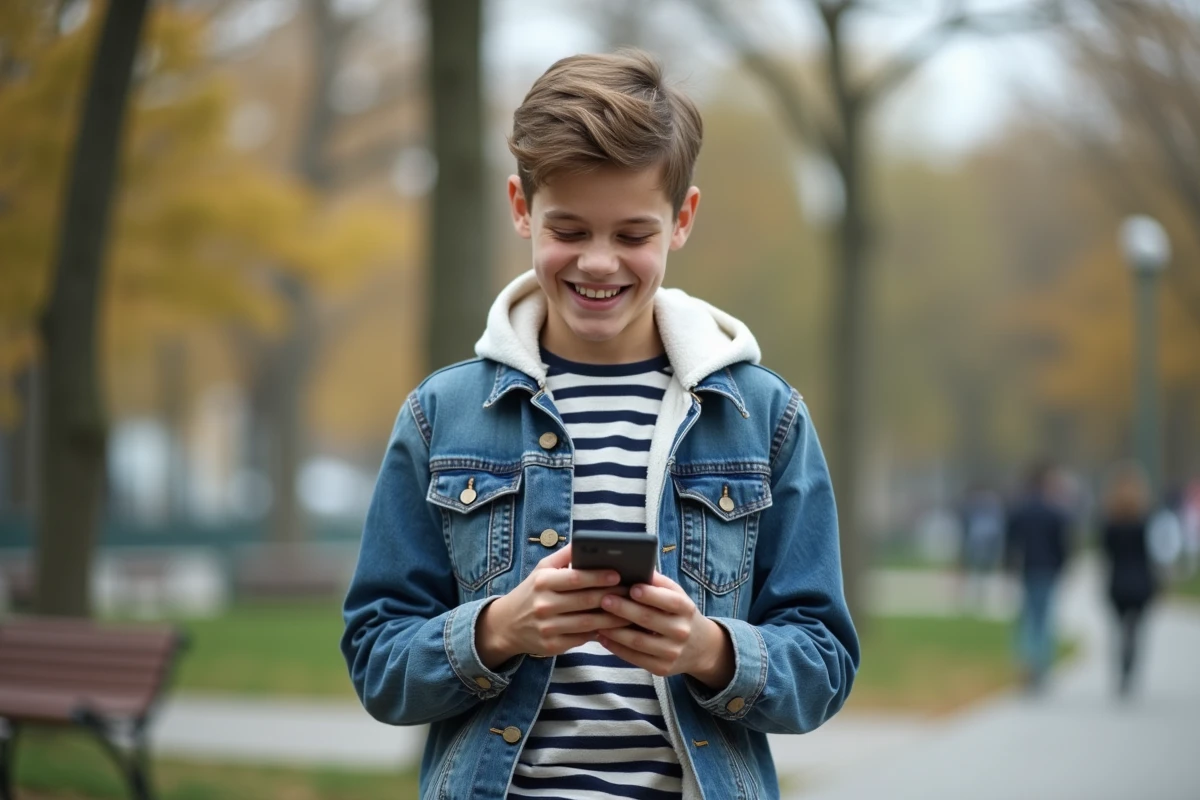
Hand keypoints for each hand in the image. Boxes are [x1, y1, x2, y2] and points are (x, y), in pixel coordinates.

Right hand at [476, 543, 631, 667]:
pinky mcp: (553, 646)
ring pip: (588, 623)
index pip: (575, 578)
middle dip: (612, 596)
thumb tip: (587, 541)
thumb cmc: (532, 592)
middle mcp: (544, 605)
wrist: (506, 625)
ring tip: (632, 610)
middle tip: (633, 591)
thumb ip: (564, 555)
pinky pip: (583, 638)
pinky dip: (601, 632)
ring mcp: (548, 628)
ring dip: (613, 617)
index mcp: (543, 582)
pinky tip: (616, 627)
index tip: (619, 574)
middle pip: (586, 601)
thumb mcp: (542, 569)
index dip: (598, 576)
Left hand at [596, 572, 734, 689]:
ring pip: (638, 641)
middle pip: (649, 620)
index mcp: (686, 609)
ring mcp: (672, 652)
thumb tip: (634, 565)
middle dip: (624, 609)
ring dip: (615, 630)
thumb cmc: (679, 613)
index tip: (632, 587)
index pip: (670, 600)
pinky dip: (616, 647)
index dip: (651, 595)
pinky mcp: (662, 668)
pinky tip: (602, 636)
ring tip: (597, 619)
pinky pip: (635, 658)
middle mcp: (681, 631)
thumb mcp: (676, 595)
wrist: (700, 647)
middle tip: (604, 600)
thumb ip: (658, 583)